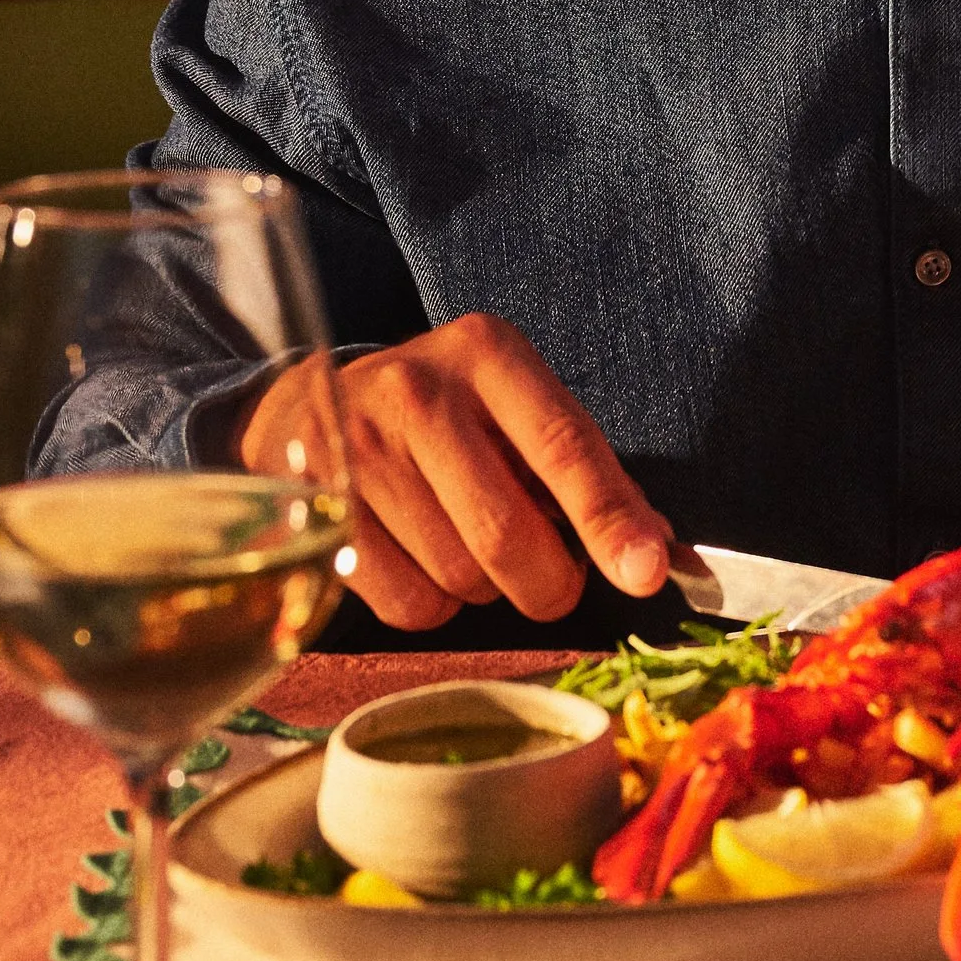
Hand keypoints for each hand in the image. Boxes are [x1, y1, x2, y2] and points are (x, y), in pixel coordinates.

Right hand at [244, 314, 671, 629]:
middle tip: (554, 584)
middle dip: (549, 583)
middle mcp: (418, 393)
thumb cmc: (441, 413)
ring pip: (459, 576)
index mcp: (486, 355)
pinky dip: (431, 605)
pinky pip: (408, 604)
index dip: (609, 518)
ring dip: (483, 588)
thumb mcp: (512, 407)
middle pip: (506, 531)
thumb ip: (581, 470)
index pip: (562, 446)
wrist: (310, 406)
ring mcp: (359, 453)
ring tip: (462, 541)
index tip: (649, 571)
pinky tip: (418, 559)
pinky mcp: (319, 513)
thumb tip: (651, 549)